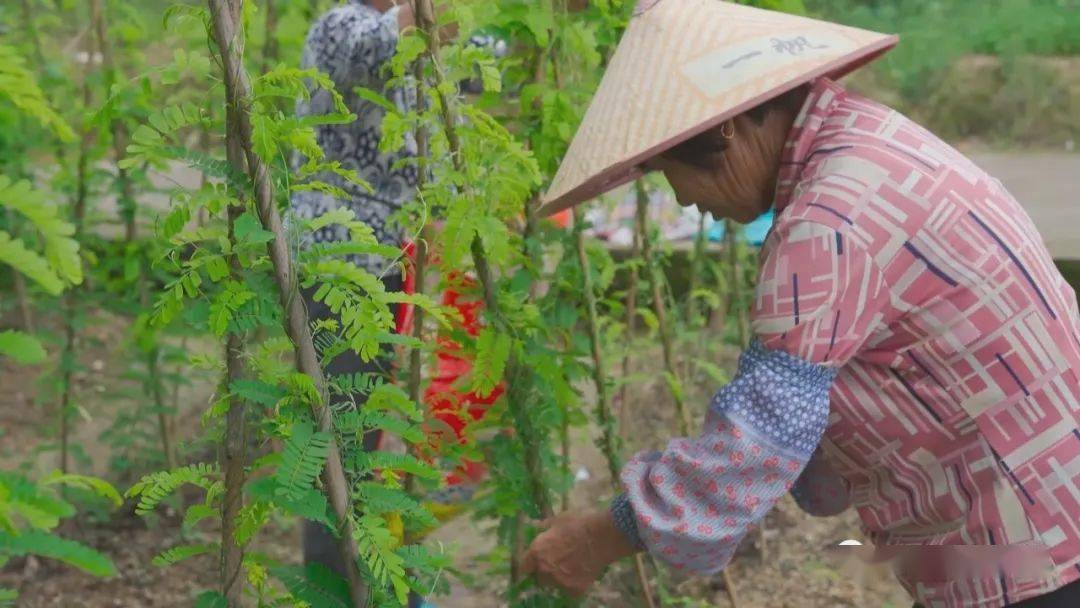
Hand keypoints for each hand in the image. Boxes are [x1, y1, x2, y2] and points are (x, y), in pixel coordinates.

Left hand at [521, 509, 636, 595]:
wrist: (603, 536)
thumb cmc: (579, 523)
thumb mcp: (559, 519)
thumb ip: (544, 526)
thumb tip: (535, 525)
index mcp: (537, 552)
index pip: (524, 566)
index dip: (530, 565)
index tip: (535, 563)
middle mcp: (545, 569)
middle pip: (539, 578)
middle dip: (545, 572)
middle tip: (558, 563)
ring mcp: (560, 581)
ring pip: (554, 585)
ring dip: (559, 579)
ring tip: (572, 567)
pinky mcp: (575, 590)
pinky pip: (571, 591)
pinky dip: (575, 585)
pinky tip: (583, 574)